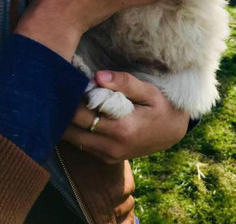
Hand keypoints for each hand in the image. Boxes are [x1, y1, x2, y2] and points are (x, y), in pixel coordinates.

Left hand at [62, 71, 189, 162]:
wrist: (173, 132)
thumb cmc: (162, 107)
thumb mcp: (149, 91)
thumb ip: (124, 83)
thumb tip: (97, 76)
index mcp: (122, 128)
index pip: (80, 114)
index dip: (69, 97)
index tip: (65, 81)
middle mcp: (112, 146)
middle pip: (70, 129)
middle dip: (64, 109)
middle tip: (62, 89)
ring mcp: (108, 155)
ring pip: (72, 139)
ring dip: (68, 121)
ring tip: (70, 100)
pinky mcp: (107, 158)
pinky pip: (82, 144)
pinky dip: (77, 130)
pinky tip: (79, 113)